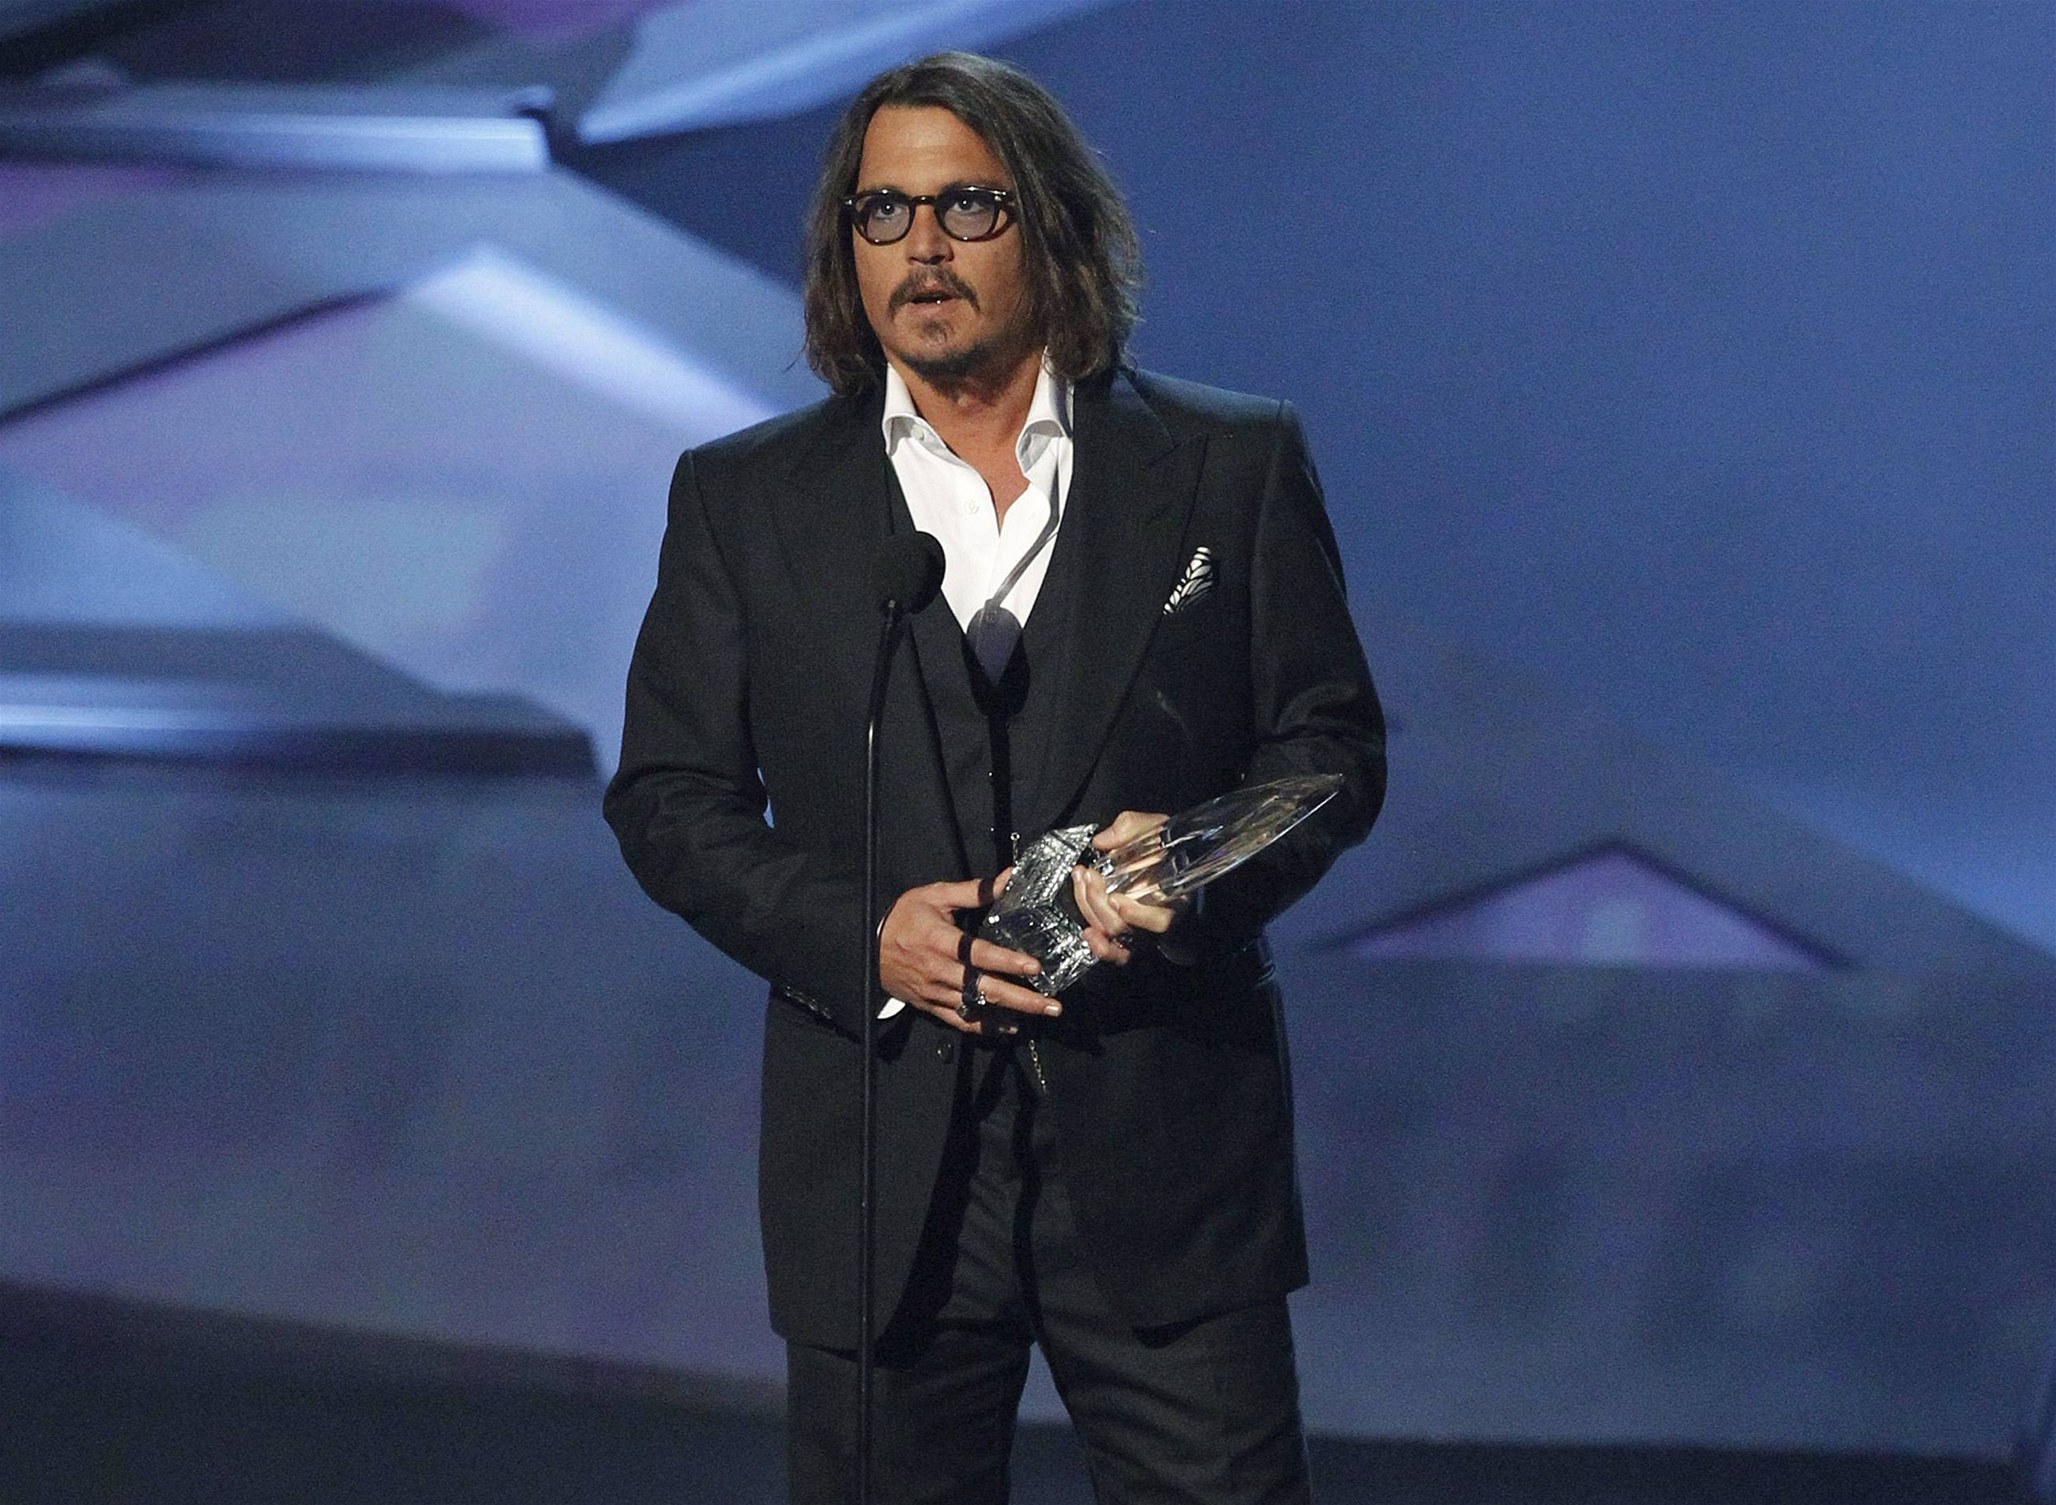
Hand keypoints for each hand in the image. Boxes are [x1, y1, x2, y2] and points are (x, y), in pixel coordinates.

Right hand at [879, 870, 1058, 1035]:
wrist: (866, 946)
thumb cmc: (903, 917)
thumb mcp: (934, 896)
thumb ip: (973, 890)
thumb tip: (1008, 878)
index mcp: (941, 941)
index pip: (979, 954)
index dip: (1007, 961)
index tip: (1035, 967)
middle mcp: (940, 970)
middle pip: (985, 987)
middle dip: (1022, 998)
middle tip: (1052, 1005)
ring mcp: (935, 991)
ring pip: (976, 1007)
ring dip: (1010, 1012)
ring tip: (1039, 1014)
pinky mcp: (930, 1005)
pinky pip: (960, 1021)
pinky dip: (985, 1027)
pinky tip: (1008, 1026)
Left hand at [1071, 811, 1185, 966]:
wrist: (1171, 859)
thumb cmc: (1163, 847)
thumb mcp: (1154, 828)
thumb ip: (1130, 827)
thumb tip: (1102, 842)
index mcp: (1173, 896)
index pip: (1160, 921)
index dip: (1137, 915)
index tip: (1115, 898)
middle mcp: (1158, 918)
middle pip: (1124, 927)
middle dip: (1098, 901)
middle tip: (1089, 875)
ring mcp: (1140, 929)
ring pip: (1112, 934)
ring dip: (1089, 909)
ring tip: (1082, 881)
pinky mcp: (1127, 937)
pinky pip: (1117, 953)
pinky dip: (1100, 947)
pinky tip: (1088, 933)